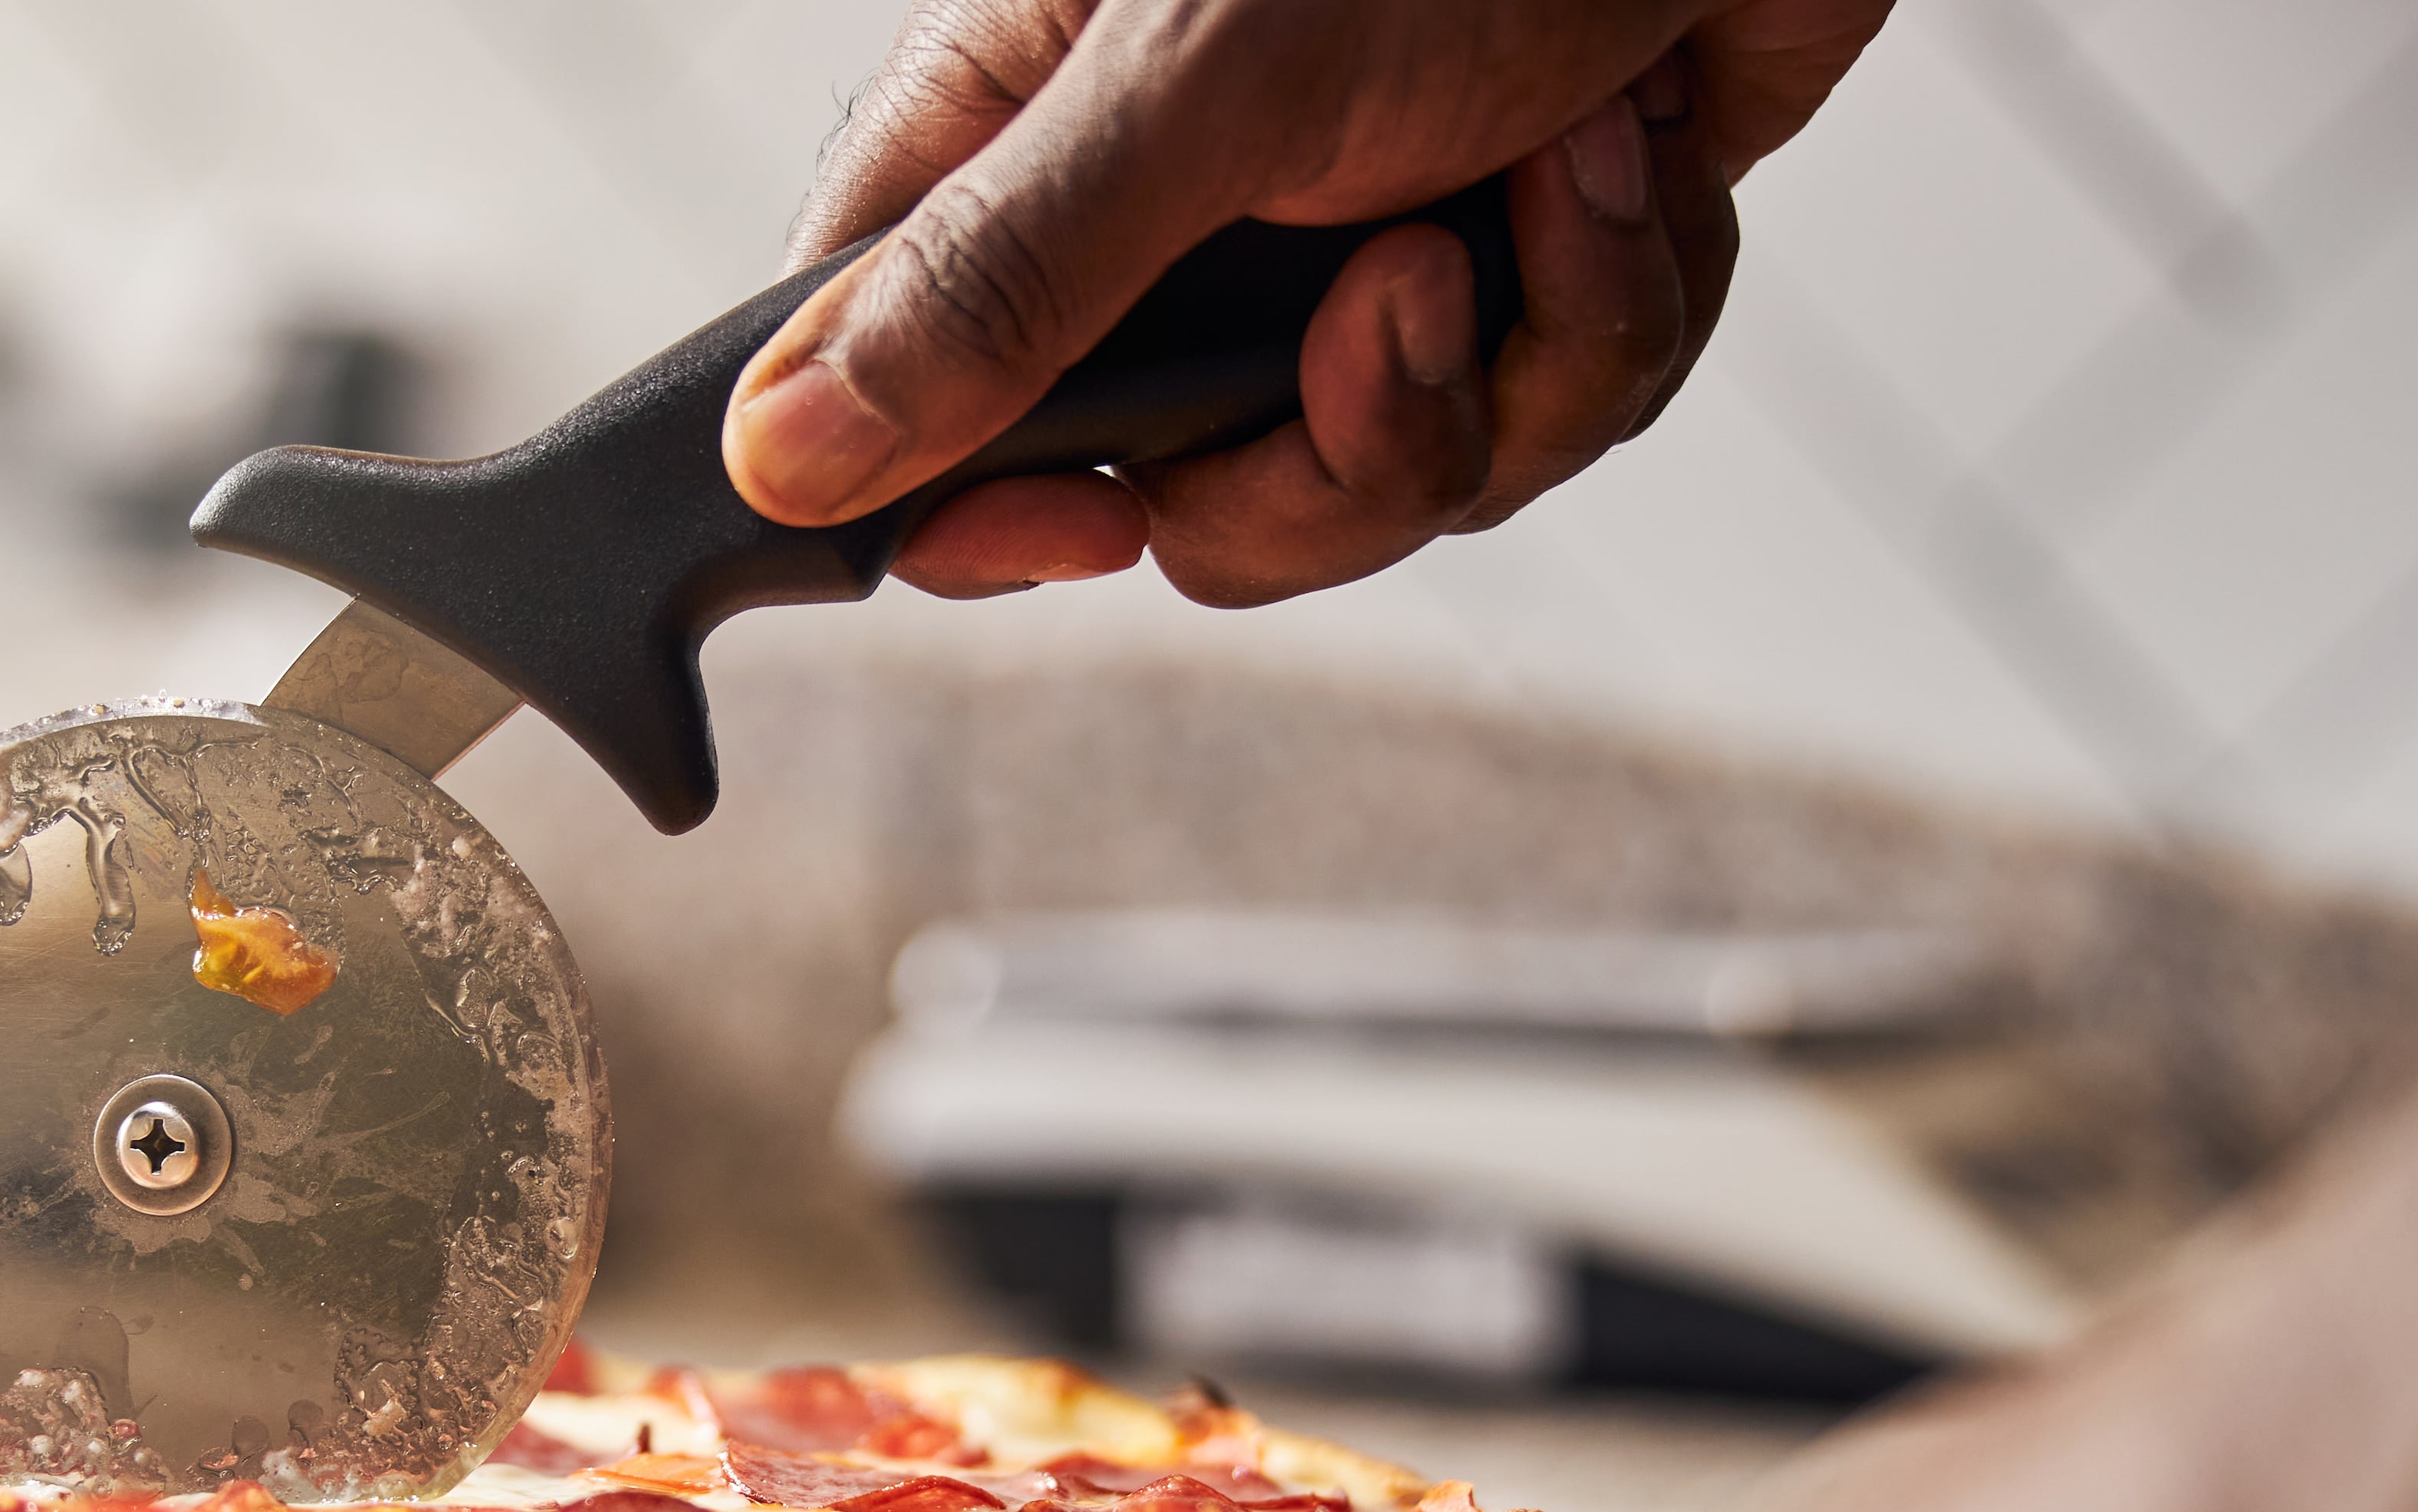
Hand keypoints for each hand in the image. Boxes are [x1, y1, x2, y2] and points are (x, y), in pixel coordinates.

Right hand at [724, 0, 1889, 602]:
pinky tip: (1638, 155)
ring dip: (1522, 360)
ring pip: (1386, 486)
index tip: (1098, 521)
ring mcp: (1350, 262)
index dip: (991, 507)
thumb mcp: (1204, 84)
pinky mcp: (1518, 276)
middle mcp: (1174, 225)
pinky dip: (1621, 307)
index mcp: (1030, 145)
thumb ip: (1003, 282)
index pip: (912, 401)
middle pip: (1184, 507)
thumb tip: (779, 459)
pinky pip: (1545, 420)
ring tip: (1571, 167)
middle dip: (1345, 452)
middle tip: (1417, 283)